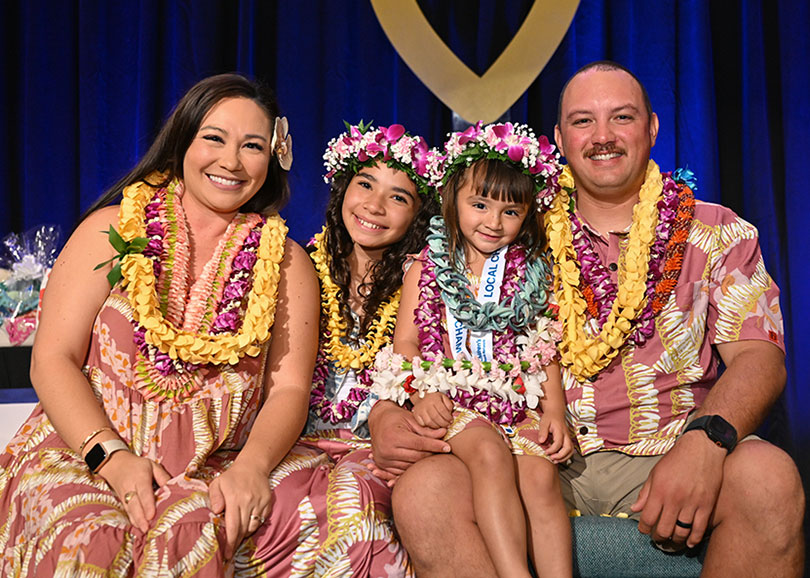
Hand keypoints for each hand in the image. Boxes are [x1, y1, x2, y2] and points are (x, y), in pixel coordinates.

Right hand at [98, 451, 171, 532]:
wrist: (115, 465)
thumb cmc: (138, 465)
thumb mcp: (152, 465)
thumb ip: (163, 476)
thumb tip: (173, 487)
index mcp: (140, 478)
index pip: (144, 492)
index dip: (147, 504)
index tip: (151, 515)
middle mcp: (130, 488)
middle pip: (135, 504)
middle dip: (140, 517)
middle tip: (147, 529)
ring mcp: (124, 496)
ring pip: (130, 510)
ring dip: (136, 521)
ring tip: (144, 531)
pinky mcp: (122, 501)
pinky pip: (127, 511)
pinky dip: (132, 520)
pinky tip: (138, 527)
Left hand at [209, 461, 272, 559]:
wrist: (253, 465)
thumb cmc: (232, 477)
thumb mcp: (217, 483)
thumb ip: (214, 497)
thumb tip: (216, 512)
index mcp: (235, 499)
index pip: (233, 526)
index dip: (230, 541)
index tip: (227, 553)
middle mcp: (248, 502)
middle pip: (243, 529)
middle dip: (236, 542)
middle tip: (230, 550)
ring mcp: (260, 502)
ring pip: (253, 526)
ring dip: (245, 533)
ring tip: (238, 534)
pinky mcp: (268, 502)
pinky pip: (262, 520)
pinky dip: (254, 524)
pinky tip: (247, 522)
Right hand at [367, 402, 450, 482]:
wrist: (377, 420)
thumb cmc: (395, 417)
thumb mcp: (411, 420)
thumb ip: (427, 430)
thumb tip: (444, 433)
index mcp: (393, 436)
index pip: (419, 444)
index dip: (435, 445)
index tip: (447, 447)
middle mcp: (386, 450)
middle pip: (416, 456)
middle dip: (431, 454)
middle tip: (444, 451)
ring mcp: (383, 460)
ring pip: (410, 466)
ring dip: (423, 462)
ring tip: (433, 456)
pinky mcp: (383, 465)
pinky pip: (402, 471)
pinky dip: (412, 467)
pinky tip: (421, 463)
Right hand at [411, 392, 453, 428]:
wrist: (421, 396)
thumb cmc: (434, 398)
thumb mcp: (443, 397)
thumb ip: (449, 405)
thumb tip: (450, 413)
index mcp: (434, 399)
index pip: (442, 411)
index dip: (448, 417)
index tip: (451, 421)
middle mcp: (426, 404)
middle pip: (436, 417)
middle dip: (444, 424)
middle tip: (447, 425)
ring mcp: (420, 410)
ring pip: (429, 422)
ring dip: (437, 426)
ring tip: (441, 426)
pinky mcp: (416, 415)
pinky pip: (423, 424)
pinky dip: (429, 427)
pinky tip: (434, 425)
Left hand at [538, 412, 573, 463]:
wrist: (556, 412)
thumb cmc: (549, 417)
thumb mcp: (543, 422)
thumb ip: (542, 432)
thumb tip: (541, 441)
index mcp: (560, 431)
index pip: (558, 443)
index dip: (552, 450)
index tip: (546, 452)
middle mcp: (566, 435)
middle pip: (568, 448)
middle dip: (560, 456)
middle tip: (552, 458)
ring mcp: (568, 437)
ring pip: (571, 450)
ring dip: (564, 457)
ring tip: (555, 461)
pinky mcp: (568, 440)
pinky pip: (570, 450)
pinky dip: (566, 456)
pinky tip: (558, 458)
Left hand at [631, 431, 725, 548]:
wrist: (702, 448)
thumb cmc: (676, 459)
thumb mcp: (655, 473)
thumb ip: (645, 493)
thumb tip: (634, 509)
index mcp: (659, 490)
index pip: (647, 518)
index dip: (644, 528)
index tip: (644, 530)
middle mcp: (674, 498)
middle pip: (663, 529)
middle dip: (658, 537)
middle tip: (657, 538)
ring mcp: (692, 503)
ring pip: (681, 532)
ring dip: (675, 541)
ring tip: (671, 541)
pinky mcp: (707, 505)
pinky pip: (699, 529)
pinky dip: (693, 539)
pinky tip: (689, 543)